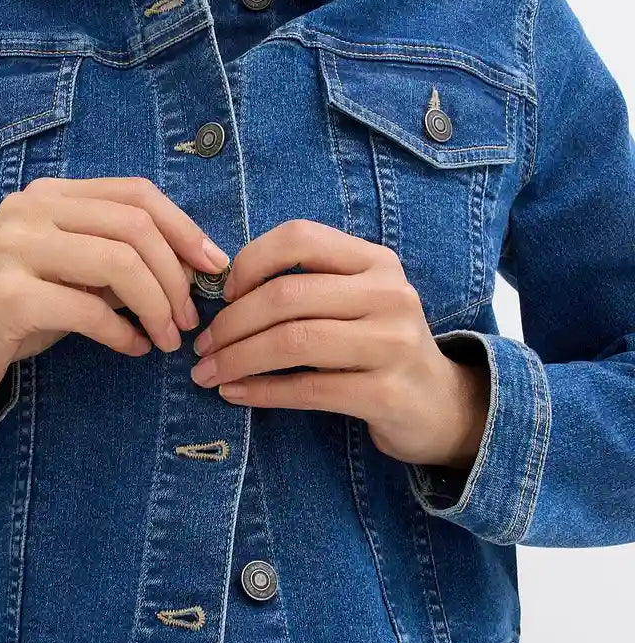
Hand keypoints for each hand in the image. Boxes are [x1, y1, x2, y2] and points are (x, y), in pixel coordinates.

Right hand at [0, 177, 229, 405]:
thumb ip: (117, 258)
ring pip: (119, 264)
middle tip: (190, 318)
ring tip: (167, 338)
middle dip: (176, 276)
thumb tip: (191, 269)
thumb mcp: (70, 272)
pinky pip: (90, 310)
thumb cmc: (16, 308)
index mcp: (49, 195)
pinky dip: (123, 333)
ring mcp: (15, 249)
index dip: (184, 227)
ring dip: (157, 306)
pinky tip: (133, 348)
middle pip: (134, 226)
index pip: (135, 193)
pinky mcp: (9, 295)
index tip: (214, 267)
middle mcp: (30, 210)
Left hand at [188, 219, 489, 471]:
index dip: (250, 261)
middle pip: (287, 295)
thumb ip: (307, 285)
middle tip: (203, 346)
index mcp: (376, 261)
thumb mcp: (356, 300)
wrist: (439, 404)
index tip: (224, 293)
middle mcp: (389, 294)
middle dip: (231, 322)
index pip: (300, 238)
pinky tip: (235, 393)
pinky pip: (307, 389)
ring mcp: (392, 344)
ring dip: (237, 358)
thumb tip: (222, 292)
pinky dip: (261, 391)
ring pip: (293, 342)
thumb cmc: (378, 346)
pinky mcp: (386, 393)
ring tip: (208, 373)